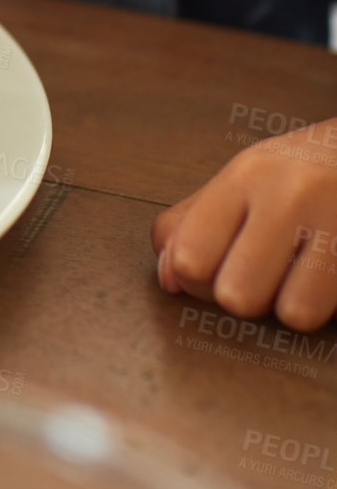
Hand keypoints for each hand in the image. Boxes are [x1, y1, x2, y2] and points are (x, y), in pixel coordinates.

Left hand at [151, 118, 336, 329]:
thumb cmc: (299, 174)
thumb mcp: (238, 181)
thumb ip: (188, 226)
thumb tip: (168, 279)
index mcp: (244, 176)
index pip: (190, 258)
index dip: (196, 281)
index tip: (216, 268)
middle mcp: (288, 195)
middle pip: (237, 296)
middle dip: (248, 297)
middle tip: (265, 272)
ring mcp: (335, 222)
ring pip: (293, 314)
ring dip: (295, 305)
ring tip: (302, 273)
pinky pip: (334, 313)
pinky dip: (330, 306)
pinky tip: (328, 275)